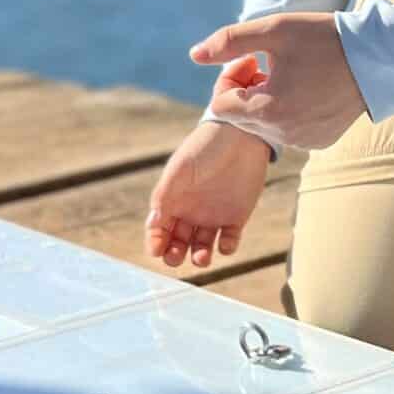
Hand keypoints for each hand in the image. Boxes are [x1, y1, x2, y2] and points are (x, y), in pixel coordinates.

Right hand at [144, 118, 271, 269]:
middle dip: (174, 254)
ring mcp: (213, 216)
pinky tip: (225, 243)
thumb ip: (164, 197)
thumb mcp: (179, 171)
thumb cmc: (203, 149)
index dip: (155, 242)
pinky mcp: (236, 217)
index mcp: (172, 201)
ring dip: (199, 257)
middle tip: (175, 256)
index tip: (156, 250)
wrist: (240, 135)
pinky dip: (227, 247)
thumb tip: (153, 225)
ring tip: (201, 257)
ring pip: (202, 247)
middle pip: (178, 243)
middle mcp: (190, 212)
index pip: (159, 230)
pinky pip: (229, 240)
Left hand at [192, 12, 365, 152]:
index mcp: (267, 109)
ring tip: (293, 76)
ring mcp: (303, 142)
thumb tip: (193, 55)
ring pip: (266, 125)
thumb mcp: (274, 30)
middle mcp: (283, 133)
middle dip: (247, 92)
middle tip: (273, 65)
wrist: (377, 58)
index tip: (253, 60)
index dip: (230, 80)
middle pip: (242, 117)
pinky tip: (309, 91)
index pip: (220, 105)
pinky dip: (291, 115)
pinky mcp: (320, 143)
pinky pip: (291, 132)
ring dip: (269, 103)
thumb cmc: (323, 38)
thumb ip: (229, 42)